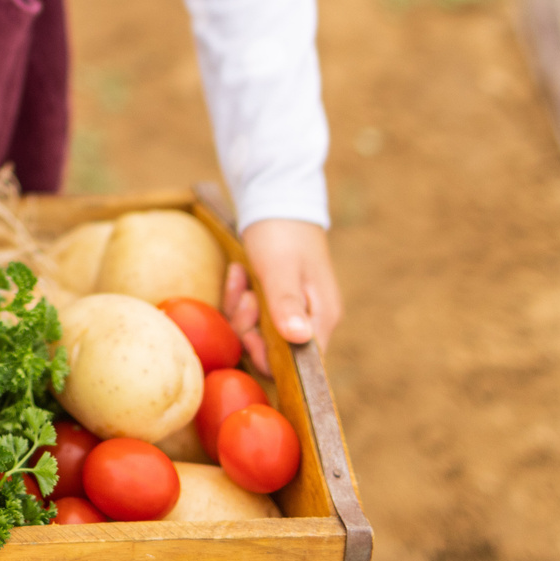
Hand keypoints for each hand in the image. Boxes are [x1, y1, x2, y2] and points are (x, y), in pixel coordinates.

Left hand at [222, 218, 340, 373]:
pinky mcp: (276, 297)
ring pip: (258, 330)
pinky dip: (240, 294)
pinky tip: (238, 272)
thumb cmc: (281, 233)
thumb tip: (299, 340)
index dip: (268, 356)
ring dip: (241, 307)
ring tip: (240, 277)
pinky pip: (253, 311)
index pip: (298, 364)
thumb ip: (287, 305)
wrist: (277, 196)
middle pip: (274, 349)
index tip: (248, 334)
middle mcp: (312, 319)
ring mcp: (293, 308)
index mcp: (321, 318)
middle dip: (249, 326)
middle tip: (245, 298)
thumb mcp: (280, 269)